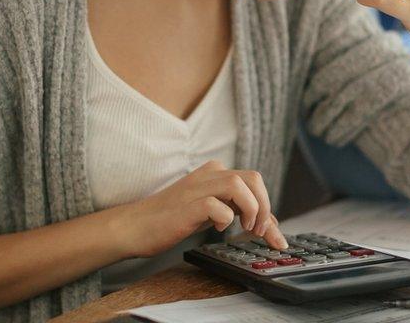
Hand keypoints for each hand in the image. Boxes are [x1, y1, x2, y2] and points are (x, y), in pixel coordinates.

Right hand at [121, 160, 286, 257]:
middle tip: (258, 230)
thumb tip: (269, 225)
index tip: (274, 235)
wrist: (135, 226)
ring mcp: (197, 188)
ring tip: (245, 228)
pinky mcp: (187, 205)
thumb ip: (236, 211)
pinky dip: (225, 217)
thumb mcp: (211, 212)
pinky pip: (216, 205)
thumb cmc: (172, 219)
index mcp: (215, 173)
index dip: (269, 208)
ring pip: (239, 185)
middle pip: (253, 178)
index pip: (254, 182)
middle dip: (264, 206)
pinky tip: (220, 227)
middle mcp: (209, 175)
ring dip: (251, 209)